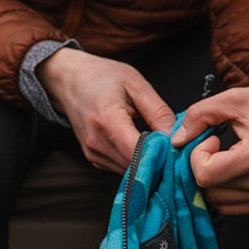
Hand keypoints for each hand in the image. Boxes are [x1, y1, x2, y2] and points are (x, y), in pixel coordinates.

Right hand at [36, 48, 175, 174]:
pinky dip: (136, 162)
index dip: (162, 154)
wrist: (70, 81)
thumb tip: (177, 136)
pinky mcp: (94, 159)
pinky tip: (143, 147)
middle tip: (176, 148)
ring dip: (148, 162)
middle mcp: (97, 143)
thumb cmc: (103, 77)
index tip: (179, 148)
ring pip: (130, 171)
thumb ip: (158, 111)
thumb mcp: (136, 84)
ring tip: (160, 145)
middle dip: (159, 159)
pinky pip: (121, 168)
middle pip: (136, 166)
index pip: (138, 152)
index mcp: (107, 120)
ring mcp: (93, 154)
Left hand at [168, 85, 248, 215]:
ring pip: (216, 202)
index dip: (197, 156)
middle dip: (202, 167)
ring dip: (211, 180)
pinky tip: (232, 169)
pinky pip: (231, 207)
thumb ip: (199, 116)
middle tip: (215, 146)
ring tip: (225, 157)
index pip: (205, 175)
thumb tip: (175, 141)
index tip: (212, 138)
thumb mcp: (234, 99)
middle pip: (208, 190)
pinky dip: (223, 190)